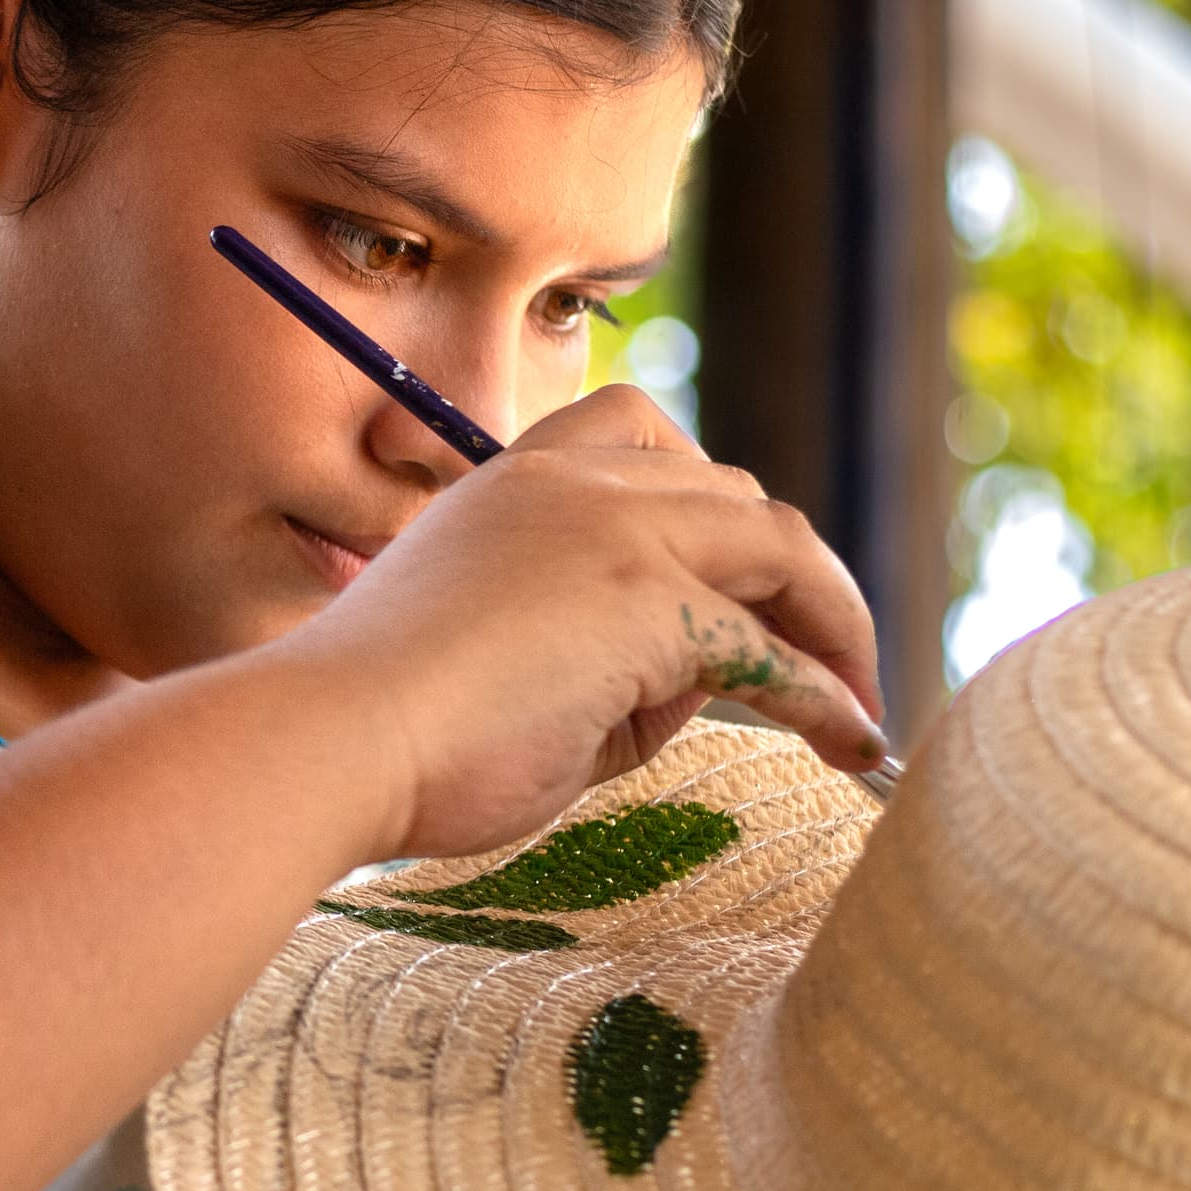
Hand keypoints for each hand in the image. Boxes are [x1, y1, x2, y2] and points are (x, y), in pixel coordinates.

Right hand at [278, 384, 889, 863]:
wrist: (331, 741)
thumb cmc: (392, 732)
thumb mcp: (508, 661)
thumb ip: (602, 651)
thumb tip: (700, 686)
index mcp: (514, 482)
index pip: (645, 446)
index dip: (713, 511)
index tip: (740, 588)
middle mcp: (570, 483)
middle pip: (733, 494)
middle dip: (794, 575)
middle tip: (829, 659)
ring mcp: (613, 533)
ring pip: (774, 542)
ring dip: (833, 619)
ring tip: (859, 699)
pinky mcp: (648, 604)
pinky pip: (767, 648)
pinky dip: (821, 694)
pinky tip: (848, 744)